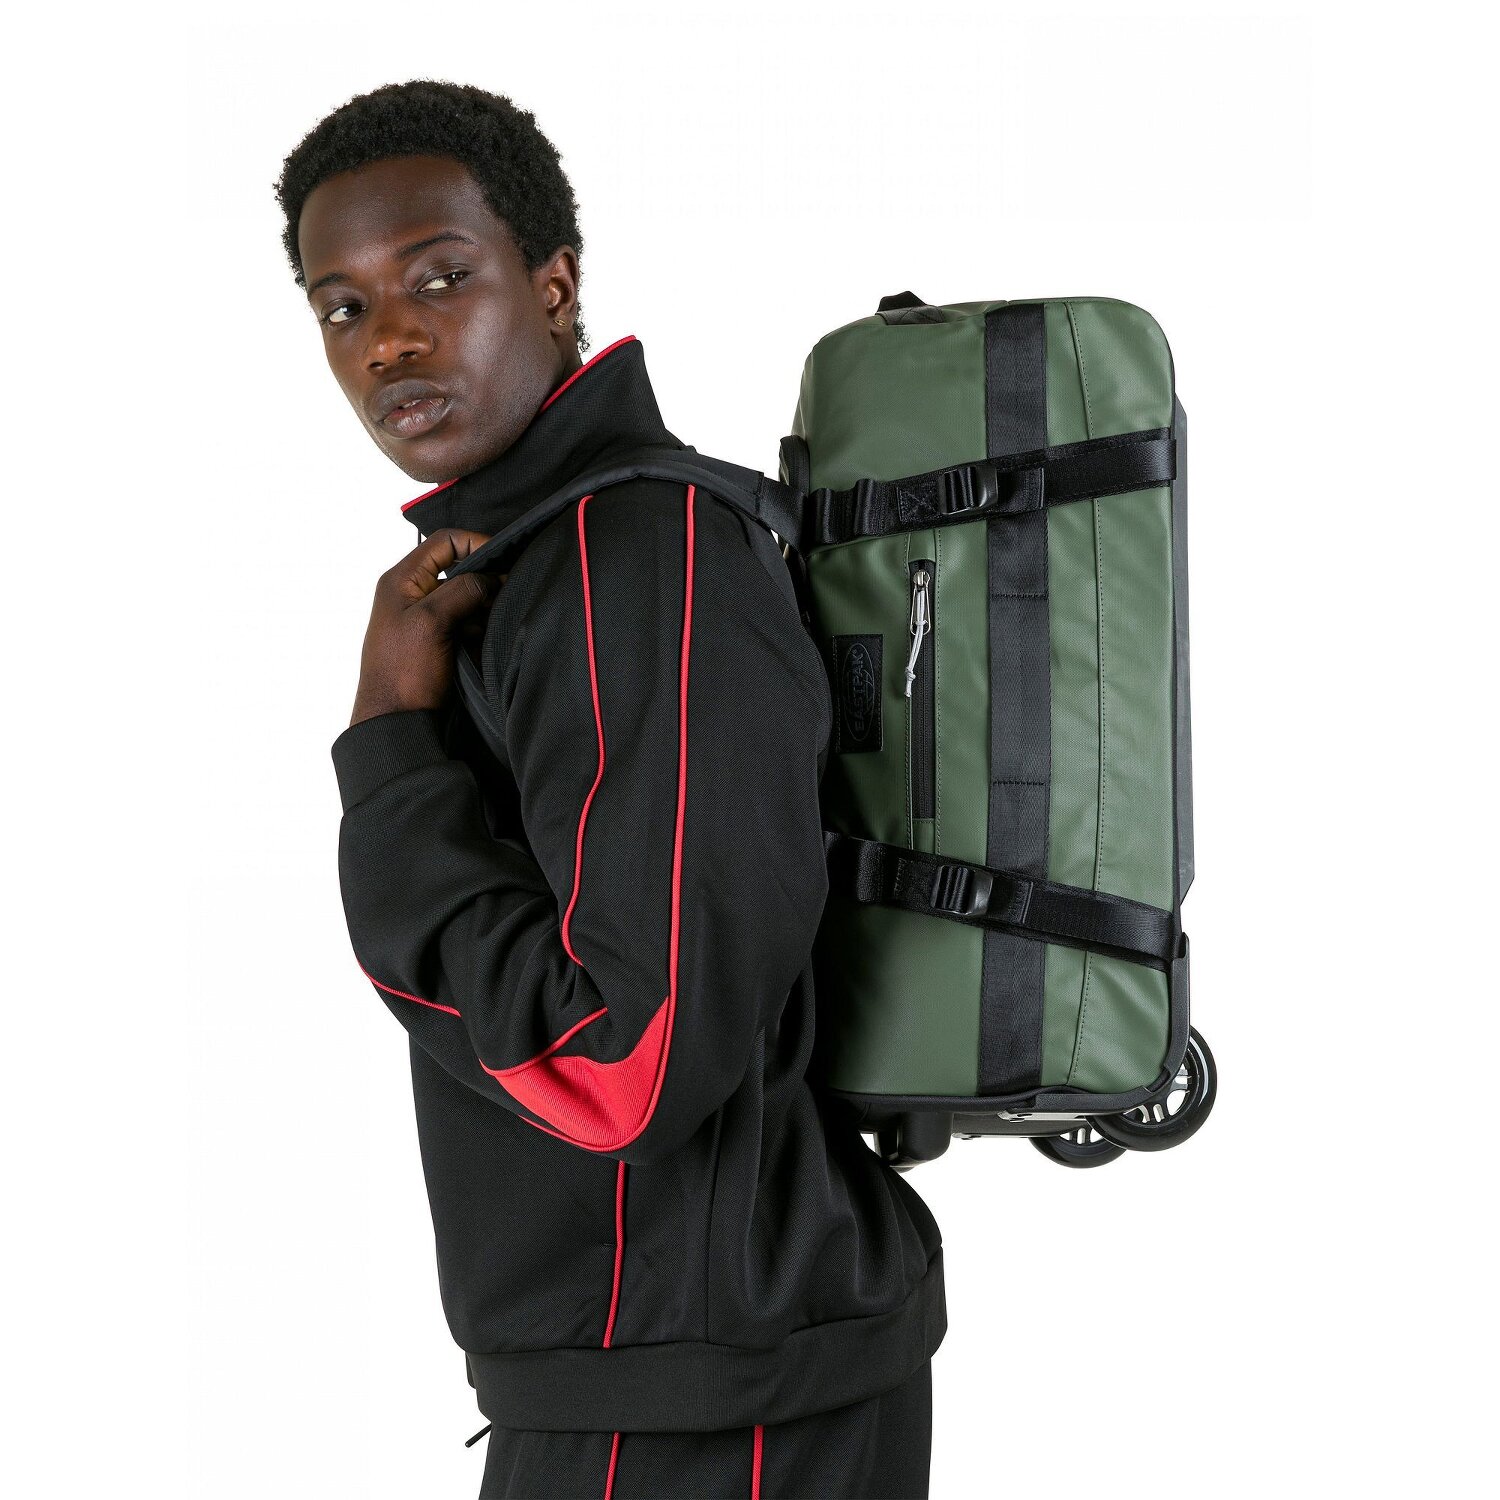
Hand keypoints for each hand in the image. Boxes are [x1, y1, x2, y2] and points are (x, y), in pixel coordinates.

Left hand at [348, 529, 506, 726]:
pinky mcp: (438, 639)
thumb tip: (493, 577)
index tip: (504, 560)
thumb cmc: (401, 673)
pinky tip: (489, 636)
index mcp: (402, 580)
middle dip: (485, 577)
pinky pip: (466, 620)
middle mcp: (413, 593)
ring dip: (484, 604)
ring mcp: (425, 617)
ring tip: (498, 617)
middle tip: (507, 591)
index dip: (477, 543)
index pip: (446, 542)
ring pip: (466, 595)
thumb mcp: (432, 622)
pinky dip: (480, 624)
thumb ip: (463, 590)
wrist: (396, 721)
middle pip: (458, 567)